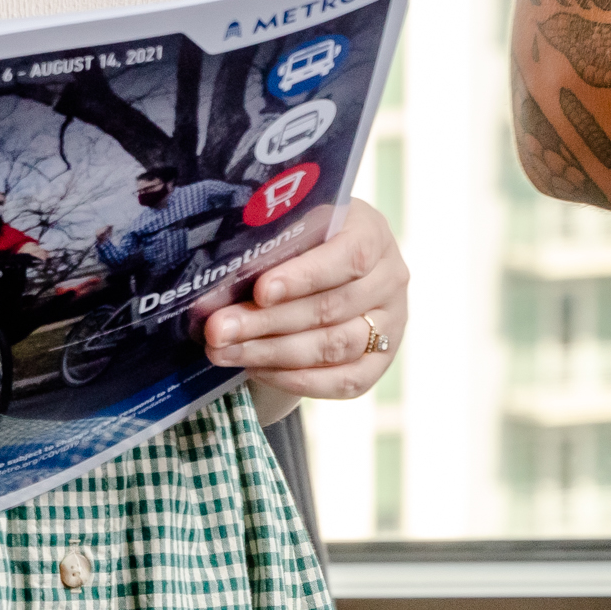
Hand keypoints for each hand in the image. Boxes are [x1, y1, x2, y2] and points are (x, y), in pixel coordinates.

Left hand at [210, 200, 409, 408]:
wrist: (323, 276)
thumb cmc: (298, 245)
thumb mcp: (293, 227)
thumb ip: (273, 241)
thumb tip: (225, 267)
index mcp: (372, 233)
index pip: (348, 256)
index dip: (304, 276)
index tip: (261, 291)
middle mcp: (390, 278)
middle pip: (332, 307)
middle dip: (267, 321)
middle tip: (219, 329)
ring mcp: (391, 324)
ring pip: (335, 346)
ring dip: (273, 352)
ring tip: (224, 351)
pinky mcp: (380, 362)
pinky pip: (344, 382)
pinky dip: (297, 380)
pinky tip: (256, 369)